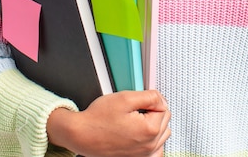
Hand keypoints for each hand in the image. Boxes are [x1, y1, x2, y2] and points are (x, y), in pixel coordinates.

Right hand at [47, 90, 170, 156]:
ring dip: (153, 124)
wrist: (83, 135)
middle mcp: (149, 146)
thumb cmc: (99, 120)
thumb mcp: (125, 98)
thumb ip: (149, 96)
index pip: (164, 108)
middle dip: (153, 111)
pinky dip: (152, 140)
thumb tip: (161, 99)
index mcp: (149, 130)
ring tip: (136, 119)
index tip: (140, 100)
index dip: (151, 99)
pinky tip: (140, 133)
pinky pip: (155, 149)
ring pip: (161, 134)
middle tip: (135, 108)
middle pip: (164, 120)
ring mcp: (144, 155)